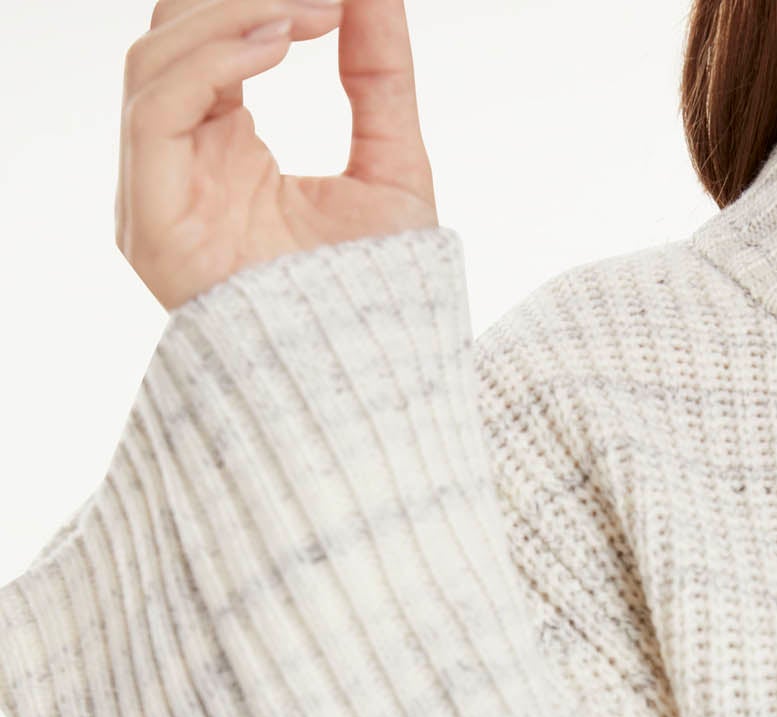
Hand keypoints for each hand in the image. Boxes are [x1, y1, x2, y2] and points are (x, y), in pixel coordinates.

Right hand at [115, 0, 438, 310]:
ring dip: (229, 15)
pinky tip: (278, 44)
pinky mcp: (149, 221)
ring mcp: (161, 196)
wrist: (375, 384)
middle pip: (173, 39)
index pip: (211, 44)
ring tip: (310, 9)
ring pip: (156, 61)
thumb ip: (379, 76)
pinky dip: (211, 61)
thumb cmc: (383, 300)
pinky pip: (154, 109)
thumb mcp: (392, 167)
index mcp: (227, 152)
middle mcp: (183, 167)